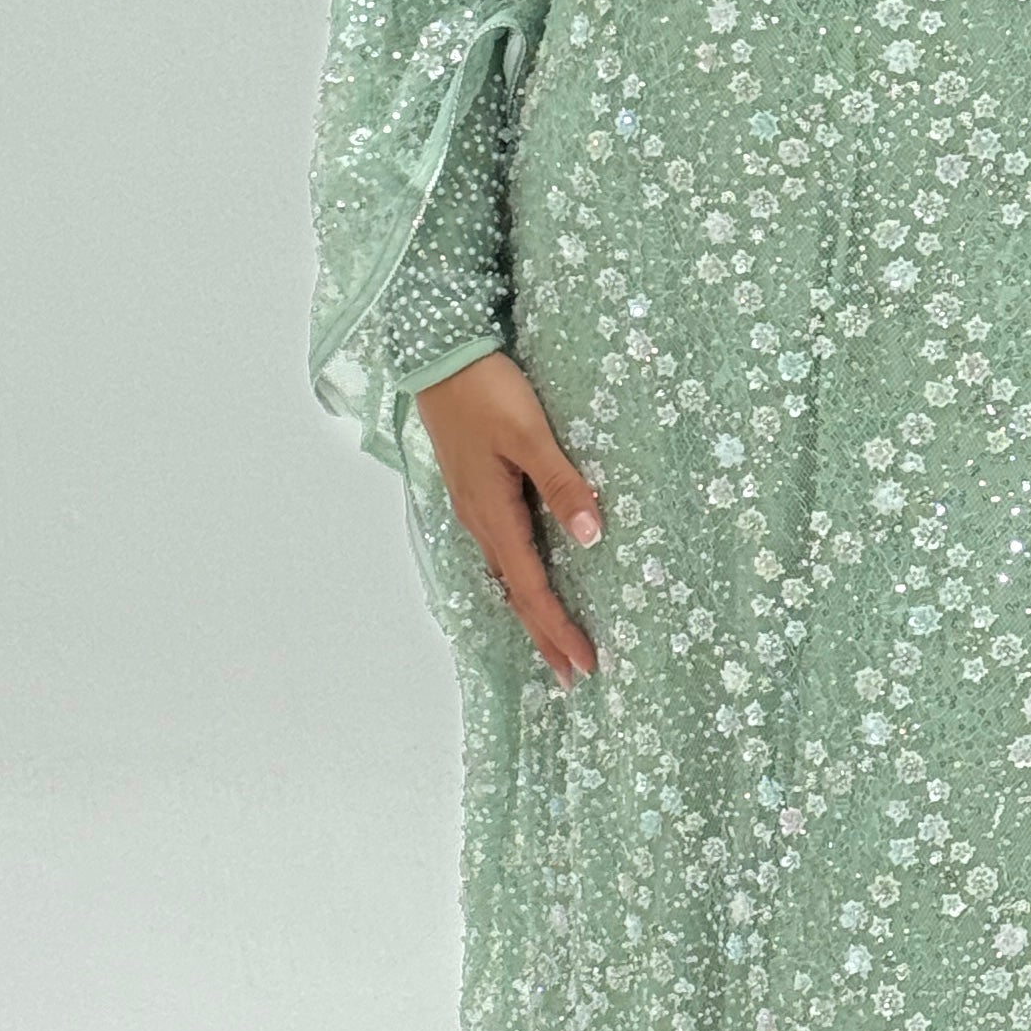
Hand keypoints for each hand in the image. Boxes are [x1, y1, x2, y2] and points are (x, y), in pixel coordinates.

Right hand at [411, 350, 602, 689]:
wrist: (438, 355)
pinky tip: (528, 580)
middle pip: (517, 593)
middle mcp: (480, 520)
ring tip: (554, 640)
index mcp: (494, 514)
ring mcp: (474, 506)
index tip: (584, 665)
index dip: (559, 629)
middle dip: (545, 635)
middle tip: (571, 675)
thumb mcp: (531, 434)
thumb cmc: (487, 391)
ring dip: (531, 611)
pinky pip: (499, 551)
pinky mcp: (474, 490)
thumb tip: (592, 538)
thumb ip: (562, 484)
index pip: (532, 590)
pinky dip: (518, 579)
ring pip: (506, 574)